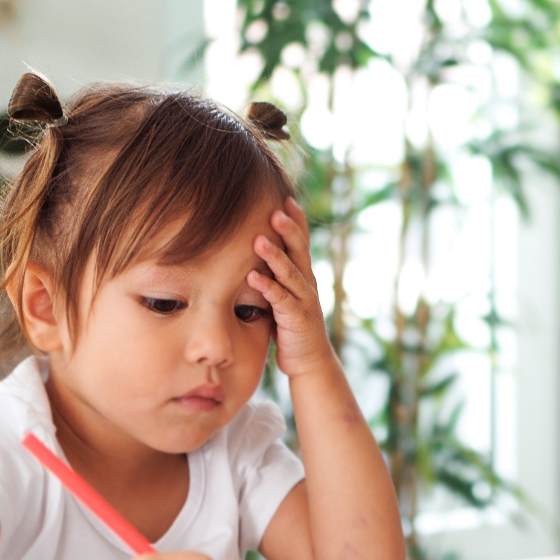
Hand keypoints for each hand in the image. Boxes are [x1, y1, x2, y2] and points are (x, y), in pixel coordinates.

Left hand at [248, 197, 336, 378]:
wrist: (309, 361)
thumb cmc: (290, 327)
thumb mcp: (282, 296)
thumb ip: (273, 277)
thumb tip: (249, 256)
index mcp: (303, 275)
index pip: (302, 242)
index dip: (296, 221)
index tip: (286, 198)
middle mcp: (307, 283)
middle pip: (300, 250)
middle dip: (288, 229)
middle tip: (276, 209)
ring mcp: (304, 300)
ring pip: (290, 272)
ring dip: (274, 255)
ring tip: (258, 239)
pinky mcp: (296, 318)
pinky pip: (280, 299)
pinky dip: (267, 287)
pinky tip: (253, 276)